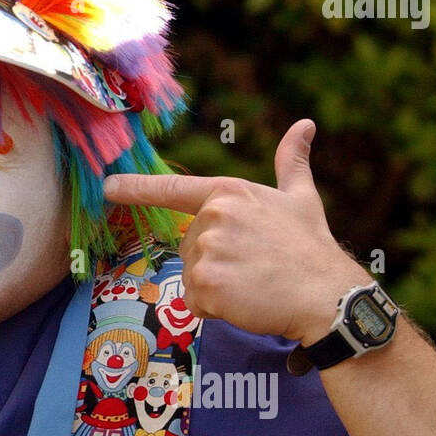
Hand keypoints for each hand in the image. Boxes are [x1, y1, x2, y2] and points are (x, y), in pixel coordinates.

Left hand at [103, 119, 371, 343]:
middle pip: (189, 247)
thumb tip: (305, 125)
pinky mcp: (205, 284)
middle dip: (214, 262)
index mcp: (228, 192)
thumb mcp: (301, 198)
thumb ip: (292, 162)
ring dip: (216, 288)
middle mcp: (212, 217)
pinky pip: (195, 302)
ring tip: (253, 283)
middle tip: (254, 266)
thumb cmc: (311, 247)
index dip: (136, 188)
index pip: (172, 190)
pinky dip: (217, 309)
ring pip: (192, 276)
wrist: (327, 294)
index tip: (108, 186)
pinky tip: (247, 301)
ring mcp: (206, 250)